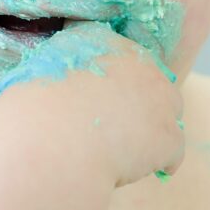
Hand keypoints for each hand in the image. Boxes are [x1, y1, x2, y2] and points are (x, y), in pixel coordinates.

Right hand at [0, 20, 185, 187]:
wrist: (52, 136)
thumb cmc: (36, 106)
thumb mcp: (43, 66)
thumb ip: (62, 64)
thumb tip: (64, 78)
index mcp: (105, 40)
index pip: (121, 54)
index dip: (114, 78)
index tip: (102, 98)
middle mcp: (140, 61)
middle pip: (151, 79)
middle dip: (138, 101)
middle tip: (114, 125)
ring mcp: (160, 98)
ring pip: (168, 112)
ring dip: (153, 128)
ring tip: (129, 149)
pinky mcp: (168, 135)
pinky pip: (173, 152)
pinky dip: (161, 162)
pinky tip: (144, 170)